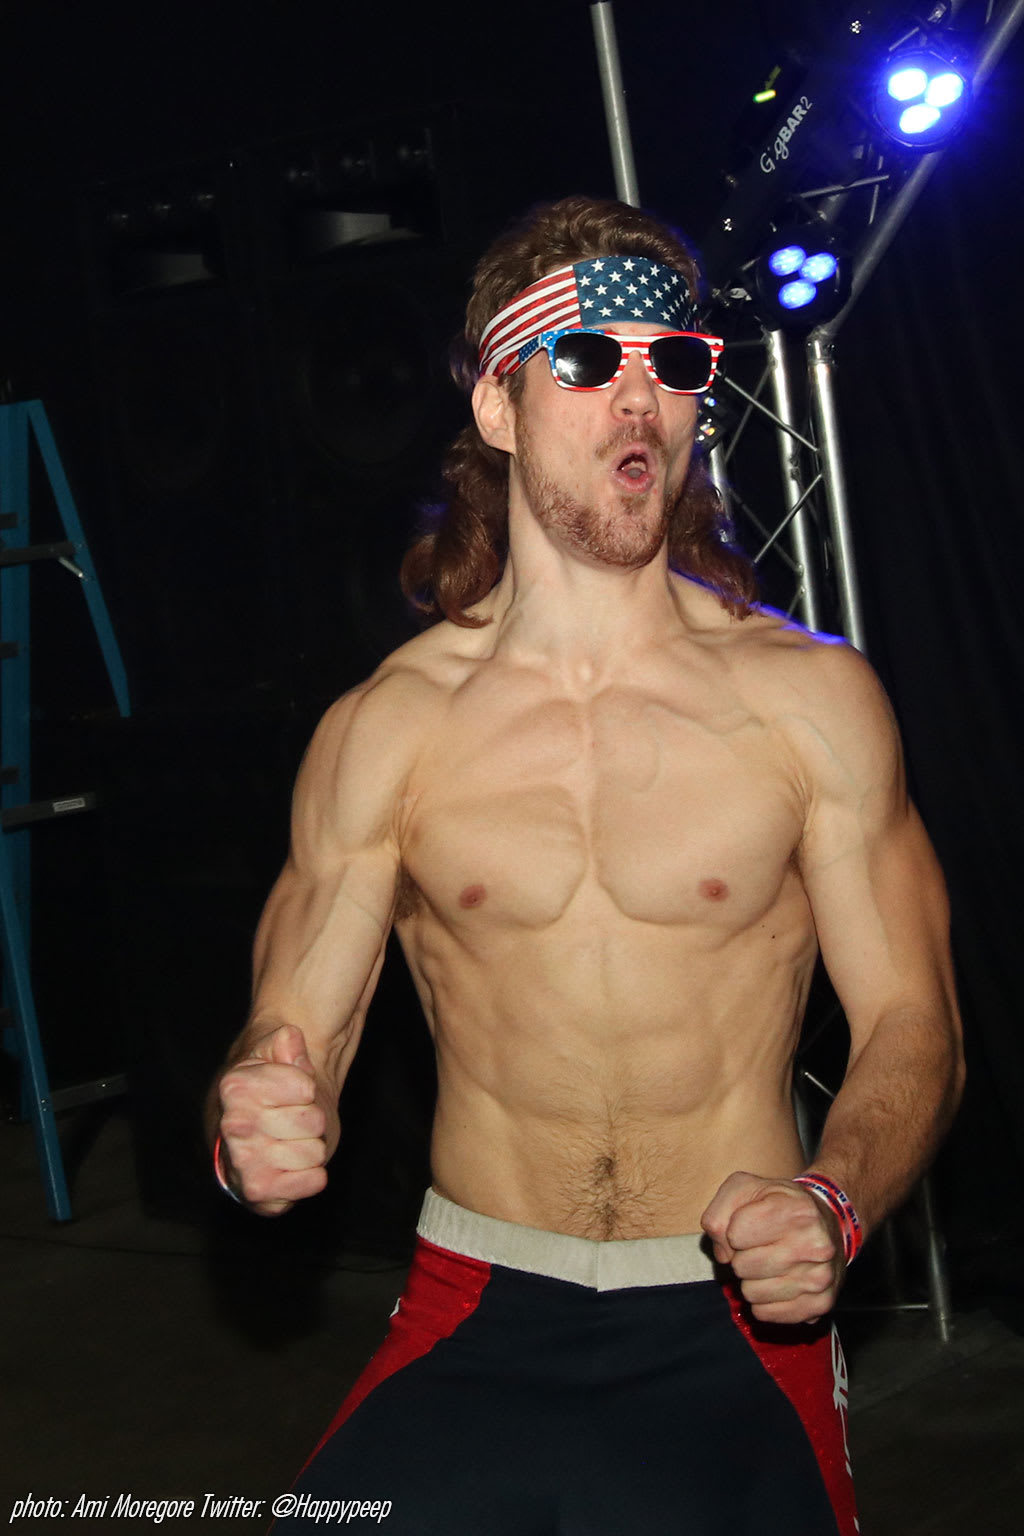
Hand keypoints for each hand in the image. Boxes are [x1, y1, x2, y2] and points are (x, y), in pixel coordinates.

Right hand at [217, 1024, 331, 1215]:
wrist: (259, 1133)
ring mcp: (243, 1163)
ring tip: (289, 1141)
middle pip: (313, 1121)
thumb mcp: (277, 1054)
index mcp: (235, 1087)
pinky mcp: (259, 1194)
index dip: (306, 1087)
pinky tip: (292, 1167)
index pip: (306, 1087)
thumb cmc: (272, 1089)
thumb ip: (286, 1040)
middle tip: (291, 1119)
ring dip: (310, 1147)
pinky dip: (311, 1176)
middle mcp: (234, 1126)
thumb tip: (290, 1037)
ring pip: (315, 1153)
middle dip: (311, 1118)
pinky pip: (312, 1182)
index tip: (290, 1090)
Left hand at [700, 1170, 843, 1324]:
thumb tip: (723, 1255)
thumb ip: (719, 1213)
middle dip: (743, 1256)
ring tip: (771, 1262)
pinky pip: (766, 1314)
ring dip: (752, 1280)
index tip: (751, 1225)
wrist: (827, 1223)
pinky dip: (764, 1300)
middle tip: (761, 1246)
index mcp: (797, 1211)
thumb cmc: (779, 1204)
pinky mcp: (820, 1305)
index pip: (734, 1234)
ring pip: (751, 1294)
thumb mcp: (745, 1189)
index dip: (734, 1230)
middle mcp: (815, 1245)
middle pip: (741, 1267)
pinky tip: (779, 1281)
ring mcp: (821, 1278)